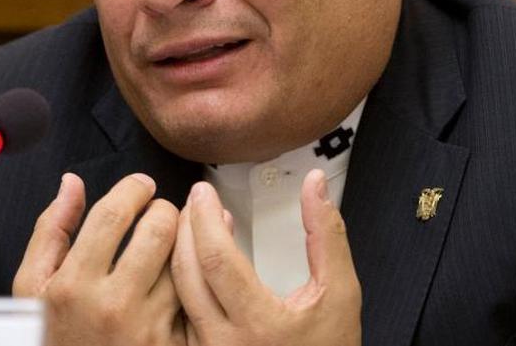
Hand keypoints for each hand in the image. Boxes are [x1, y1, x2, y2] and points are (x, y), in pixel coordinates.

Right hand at [13, 173, 185, 345]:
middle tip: (158, 211)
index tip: (140, 186)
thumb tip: (71, 183)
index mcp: (73, 285)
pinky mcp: (170, 345)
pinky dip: (195, 274)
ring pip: (183, 261)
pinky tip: (187, 267)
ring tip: (172, 237)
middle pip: (158, 230)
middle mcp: (112, 306)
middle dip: (163, 209)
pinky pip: (194, 296)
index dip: (132, 190)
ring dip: (184, 239)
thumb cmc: (52, 335)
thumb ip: (52, 230)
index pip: (113, 215)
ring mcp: (146, 329)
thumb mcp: (33, 287)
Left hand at [171, 169, 361, 345]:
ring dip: (179, 252)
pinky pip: (179, 314)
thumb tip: (315, 185)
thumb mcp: (339, 293)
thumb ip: (326, 235)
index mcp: (259, 324)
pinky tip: (194, 261)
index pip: (217, 260)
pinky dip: (182, 281)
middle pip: (186, 273)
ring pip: (176, 294)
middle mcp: (223, 343)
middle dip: (185, 228)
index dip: (205, 218)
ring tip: (193, 223)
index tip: (204, 192)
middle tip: (194, 199)